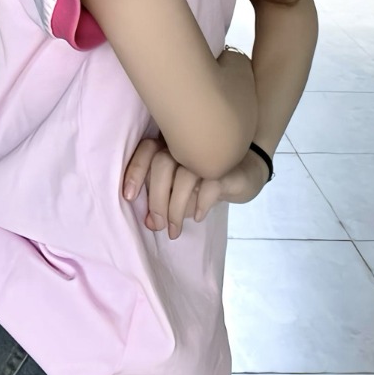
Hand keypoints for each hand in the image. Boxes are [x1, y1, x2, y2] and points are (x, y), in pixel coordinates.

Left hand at [121, 135, 270, 239]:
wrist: (245, 172)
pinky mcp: (227, 166)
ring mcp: (207, 153)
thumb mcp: (181, 191)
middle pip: (162, 164)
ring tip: (174, 230)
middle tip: (158, 225)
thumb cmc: (205, 180)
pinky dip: (201, 203)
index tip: (128, 196)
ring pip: (184, 176)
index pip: (147, 149)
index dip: (135, 171)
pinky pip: (210, 183)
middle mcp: (186, 144)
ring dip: (176, 208)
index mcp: (170, 145)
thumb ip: (164, 201)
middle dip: (156, 199)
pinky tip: (198, 216)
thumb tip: (150, 223)